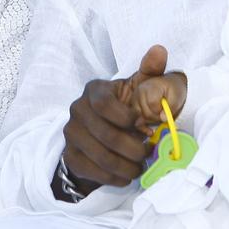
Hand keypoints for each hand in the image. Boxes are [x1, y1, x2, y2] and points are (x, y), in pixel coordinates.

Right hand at [60, 45, 167, 190]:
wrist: (111, 132)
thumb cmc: (131, 106)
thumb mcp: (142, 87)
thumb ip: (152, 70)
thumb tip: (159, 50)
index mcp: (94, 90)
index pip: (104, 105)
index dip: (126, 119)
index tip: (143, 126)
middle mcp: (77, 109)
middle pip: (106, 135)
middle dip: (133, 149)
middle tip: (147, 153)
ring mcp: (71, 133)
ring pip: (100, 157)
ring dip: (126, 167)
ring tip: (139, 167)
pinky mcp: (70, 156)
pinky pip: (91, 171)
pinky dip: (113, 178)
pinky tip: (125, 176)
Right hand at [128, 72, 186, 135]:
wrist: (169, 85)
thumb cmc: (173, 89)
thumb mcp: (177, 96)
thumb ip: (171, 107)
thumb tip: (163, 119)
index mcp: (150, 87)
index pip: (152, 104)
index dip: (160, 111)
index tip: (167, 113)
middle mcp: (139, 92)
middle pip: (145, 112)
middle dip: (156, 118)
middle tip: (164, 117)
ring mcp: (135, 99)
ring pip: (139, 117)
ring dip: (150, 121)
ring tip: (159, 117)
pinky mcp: (134, 106)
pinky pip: (136, 121)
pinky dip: (143, 127)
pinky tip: (151, 131)